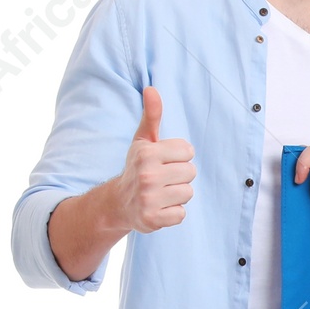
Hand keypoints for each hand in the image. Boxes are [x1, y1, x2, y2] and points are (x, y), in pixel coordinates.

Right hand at [113, 87, 195, 233]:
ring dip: (177, 195)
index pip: (188, 152)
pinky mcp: (152, 219)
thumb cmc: (138, 167)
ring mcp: (149, 199)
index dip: (179, 157)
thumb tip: (152, 89)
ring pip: (188, 194)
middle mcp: (146, 175)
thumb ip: (151, 116)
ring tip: (161, 193)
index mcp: (146, 153)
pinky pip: (181, 214)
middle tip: (162, 179)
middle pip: (191, 173)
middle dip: (180, 176)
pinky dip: (173, 213)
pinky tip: (159, 208)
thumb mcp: (142, 140)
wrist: (118, 203)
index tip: (164, 161)